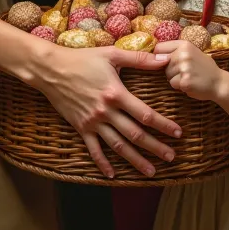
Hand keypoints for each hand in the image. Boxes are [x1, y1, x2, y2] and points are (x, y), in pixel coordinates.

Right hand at [34, 45, 179, 178]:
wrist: (51, 69)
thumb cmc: (82, 59)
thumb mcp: (112, 54)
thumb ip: (139, 59)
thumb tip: (164, 59)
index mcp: (115, 93)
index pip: (144, 114)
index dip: (163, 124)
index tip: (177, 133)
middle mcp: (105, 112)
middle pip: (135, 134)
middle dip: (155, 147)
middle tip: (171, 157)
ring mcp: (93, 122)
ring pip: (118, 146)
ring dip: (135, 160)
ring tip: (151, 172)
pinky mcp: (81, 128)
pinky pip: (93, 149)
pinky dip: (103, 163)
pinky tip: (113, 174)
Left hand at [155, 40, 224, 100]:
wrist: (220, 82)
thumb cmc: (203, 68)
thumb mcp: (192, 52)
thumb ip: (175, 51)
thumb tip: (155, 54)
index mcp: (184, 44)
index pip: (159, 48)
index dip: (159, 56)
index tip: (165, 61)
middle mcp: (183, 54)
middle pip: (161, 63)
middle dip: (169, 70)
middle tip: (185, 71)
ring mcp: (184, 67)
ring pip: (167, 75)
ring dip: (174, 79)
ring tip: (188, 77)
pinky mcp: (185, 81)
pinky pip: (172, 84)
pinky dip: (179, 86)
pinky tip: (190, 83)